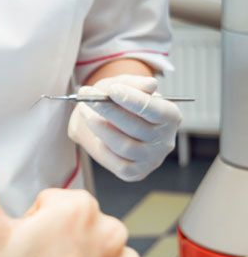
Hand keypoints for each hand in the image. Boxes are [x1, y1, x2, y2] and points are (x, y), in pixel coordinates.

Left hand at [67, 74, 181, 181]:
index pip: (156, 110)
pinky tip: (93, 131)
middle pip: (137, 128)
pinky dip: (101, 145)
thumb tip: (151, 84)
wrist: (104, 122)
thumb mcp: (125, 86)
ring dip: (100, 128)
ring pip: (124, 146)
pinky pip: (114, 161)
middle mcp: (165, 140)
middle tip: (89, 98)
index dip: (134, 100)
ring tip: (84, 111)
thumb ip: (135, 84)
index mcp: (170, 117)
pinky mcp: (133, 172)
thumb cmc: (119, 102)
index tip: (113, 90)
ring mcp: (150, 159)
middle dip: (110, 111)